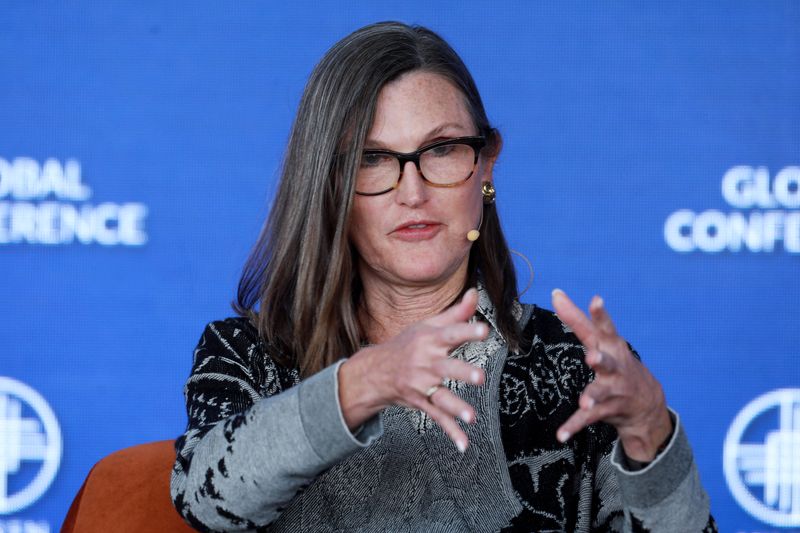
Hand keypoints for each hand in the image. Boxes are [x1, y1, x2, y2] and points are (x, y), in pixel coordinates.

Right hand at [339, 288, 486, 452]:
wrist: (374, 371)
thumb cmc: (408, 344)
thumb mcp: (428, 325)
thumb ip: (456, 313)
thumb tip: (475, 292)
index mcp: (430, 340)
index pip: (451, 334)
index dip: (467, 331)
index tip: (484, 330)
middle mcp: (425, 362)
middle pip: (446, 368)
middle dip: (462, 372)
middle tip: (479, 377)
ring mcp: (422, 385)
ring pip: (441, 397)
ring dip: (456, 408)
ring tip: (471, 417)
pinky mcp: (421, 402)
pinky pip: (437, 418)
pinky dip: (451, 432)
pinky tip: (464, 444)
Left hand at [551, 289, 672, 461]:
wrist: (647, 404)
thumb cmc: (616, 362)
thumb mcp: (600, 340)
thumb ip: (576, 318)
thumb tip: (555, 292)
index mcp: (611, 347)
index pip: (605, 328)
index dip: (600, 315)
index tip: (597, 300)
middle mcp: (614, 367)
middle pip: (607, 361)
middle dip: (601, 359)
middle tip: (592, 357)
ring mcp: (613, 390)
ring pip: (600, 393)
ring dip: (592, 396)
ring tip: (585, 402)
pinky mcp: (607, 410)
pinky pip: (587, 419)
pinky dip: (573, 427)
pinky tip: (560, 435)